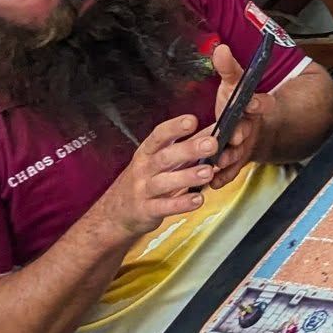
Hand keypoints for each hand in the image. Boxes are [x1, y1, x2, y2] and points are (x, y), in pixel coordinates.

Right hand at [97, 115, 220, 241]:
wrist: (115, 212)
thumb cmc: (145, 179)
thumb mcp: (159, 160)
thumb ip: (187, 146)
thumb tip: (216, 130)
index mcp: (148, 152)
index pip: (159, 135)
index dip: (174, 127)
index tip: (192, 120)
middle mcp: (144, 168)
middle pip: (165, 156)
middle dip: (189, 149)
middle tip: (212, 144)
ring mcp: (143, 190)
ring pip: (165, 181)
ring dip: (188, 176)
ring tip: (208, 172)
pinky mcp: (147, 210)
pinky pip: (164, 207)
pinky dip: (181, 204)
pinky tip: (198, 199)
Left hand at [210, 42, 269, 185]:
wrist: (244, 128)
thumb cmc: (236, 104)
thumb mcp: (233, 83)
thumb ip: (227, 68)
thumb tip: (220, 48)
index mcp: (255, 107)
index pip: (261, 103)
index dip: (258, 102)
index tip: (253, 102)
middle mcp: (251, 128)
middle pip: (247, 131)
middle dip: (239, 135)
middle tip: (232, 138)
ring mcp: (244, 147)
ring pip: (238, 154)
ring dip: (228, 159)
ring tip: (216, 164)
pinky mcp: (235, 163)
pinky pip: (231, 171)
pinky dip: (223, 177)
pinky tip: (213, 183)